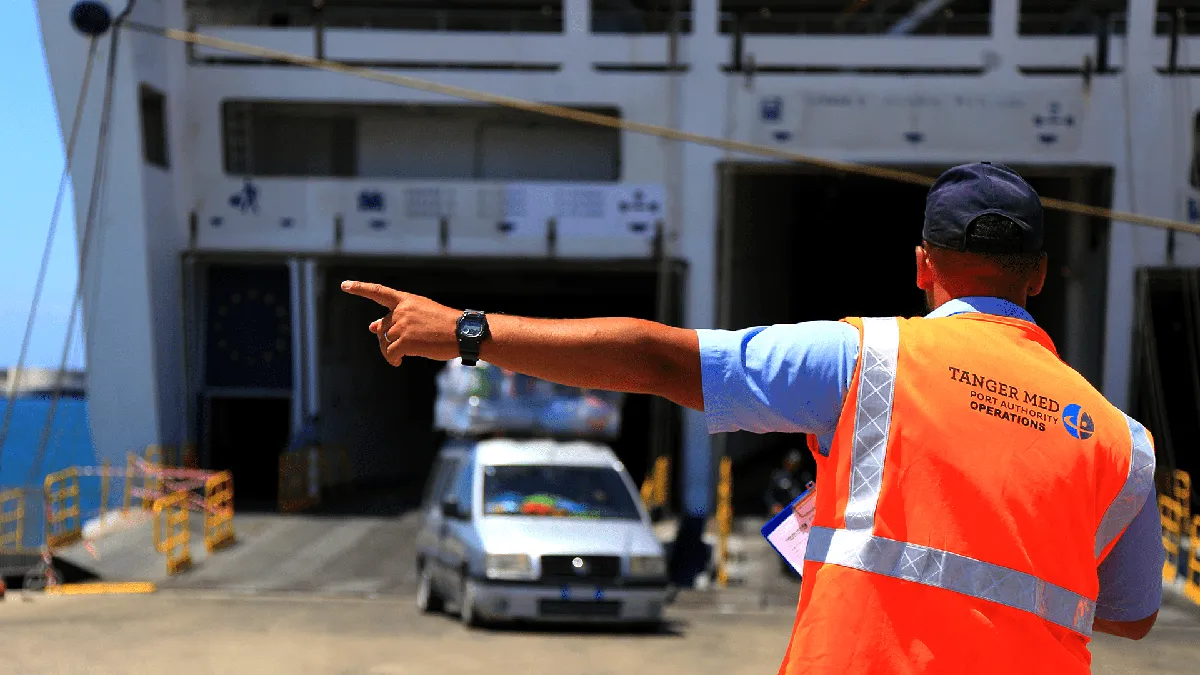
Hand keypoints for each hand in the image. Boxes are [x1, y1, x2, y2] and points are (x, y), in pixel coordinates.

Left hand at [340, 280, 460, 365]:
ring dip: (389, 351)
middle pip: (382, 327)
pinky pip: (389, 352)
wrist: (462, 333)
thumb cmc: (444, 325)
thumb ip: (396, 319)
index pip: (378, 292)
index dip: (360, 288)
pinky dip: (392, 359)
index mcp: (406, 300)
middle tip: (396, 348)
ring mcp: (403, 325)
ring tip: (398, 357)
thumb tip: (371, 327)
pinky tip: (398, 362)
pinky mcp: (406, 341)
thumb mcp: (419, 316)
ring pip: (384, 341)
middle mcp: (402, 310)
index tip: (344, 285)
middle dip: (386, 339)